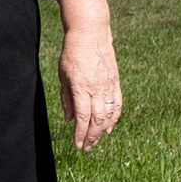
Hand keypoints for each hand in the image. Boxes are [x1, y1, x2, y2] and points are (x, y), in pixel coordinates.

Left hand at [54, 0, 121, 152]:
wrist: (91, 33)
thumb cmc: (72, 53)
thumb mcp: (63, 75)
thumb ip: (66, 99)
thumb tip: (70, 120)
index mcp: (81, 86)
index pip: (83, 117)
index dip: (81, 133)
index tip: (78, 145)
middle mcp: (97, 87)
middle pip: (97, 120)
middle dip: (92, 137)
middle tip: (87, 148)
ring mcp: (108, 84)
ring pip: (109, 114)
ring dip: (102, 131)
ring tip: (96, 141)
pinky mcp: (115, 81)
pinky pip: (117, 104)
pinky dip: (114, 118)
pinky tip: (109, 128)